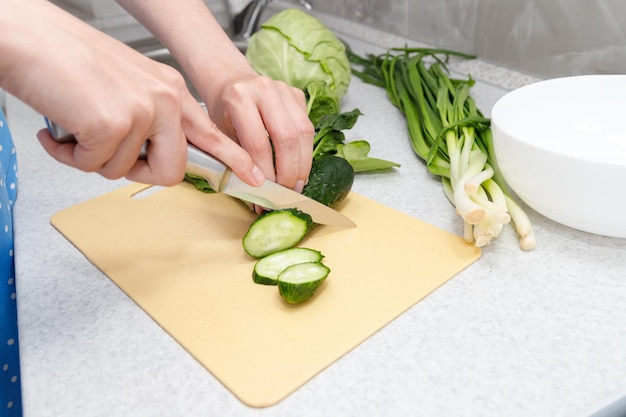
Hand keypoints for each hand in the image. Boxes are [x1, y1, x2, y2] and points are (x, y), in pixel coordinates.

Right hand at [1, 0, 264, 186]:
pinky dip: (70, 155)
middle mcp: (165, 99)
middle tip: (102, 151)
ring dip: (91, 157)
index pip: (211, 133)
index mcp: (171, 90)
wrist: (26, 38)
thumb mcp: (127, 88)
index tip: (253, 178)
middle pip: (171, 170)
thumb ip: (150, 121)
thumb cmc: (67, 63)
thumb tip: (151, 156)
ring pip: (123, 170)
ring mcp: (143, 111)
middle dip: (134, 172)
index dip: (233, 160)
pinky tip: (59, 128)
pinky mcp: (113, 123)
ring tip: (74, 126)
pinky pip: (94, 166)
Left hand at [204, 73, 314, 192]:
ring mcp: (284, 89)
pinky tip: (299, 167)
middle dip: (288, 171)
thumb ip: (237, 160)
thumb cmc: (223, 113)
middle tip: (285, 192)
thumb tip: (256, 195)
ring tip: (296, 184)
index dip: (266, 172)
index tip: (266, 193)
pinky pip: (307, 127)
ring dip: (302, 164)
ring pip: (303, 132)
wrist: (230, 82)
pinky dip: (305, 152)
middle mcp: (264, 89)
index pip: (257, 143)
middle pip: (286, 137)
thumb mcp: (220, 134)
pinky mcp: (297, 94)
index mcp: (238, 98)